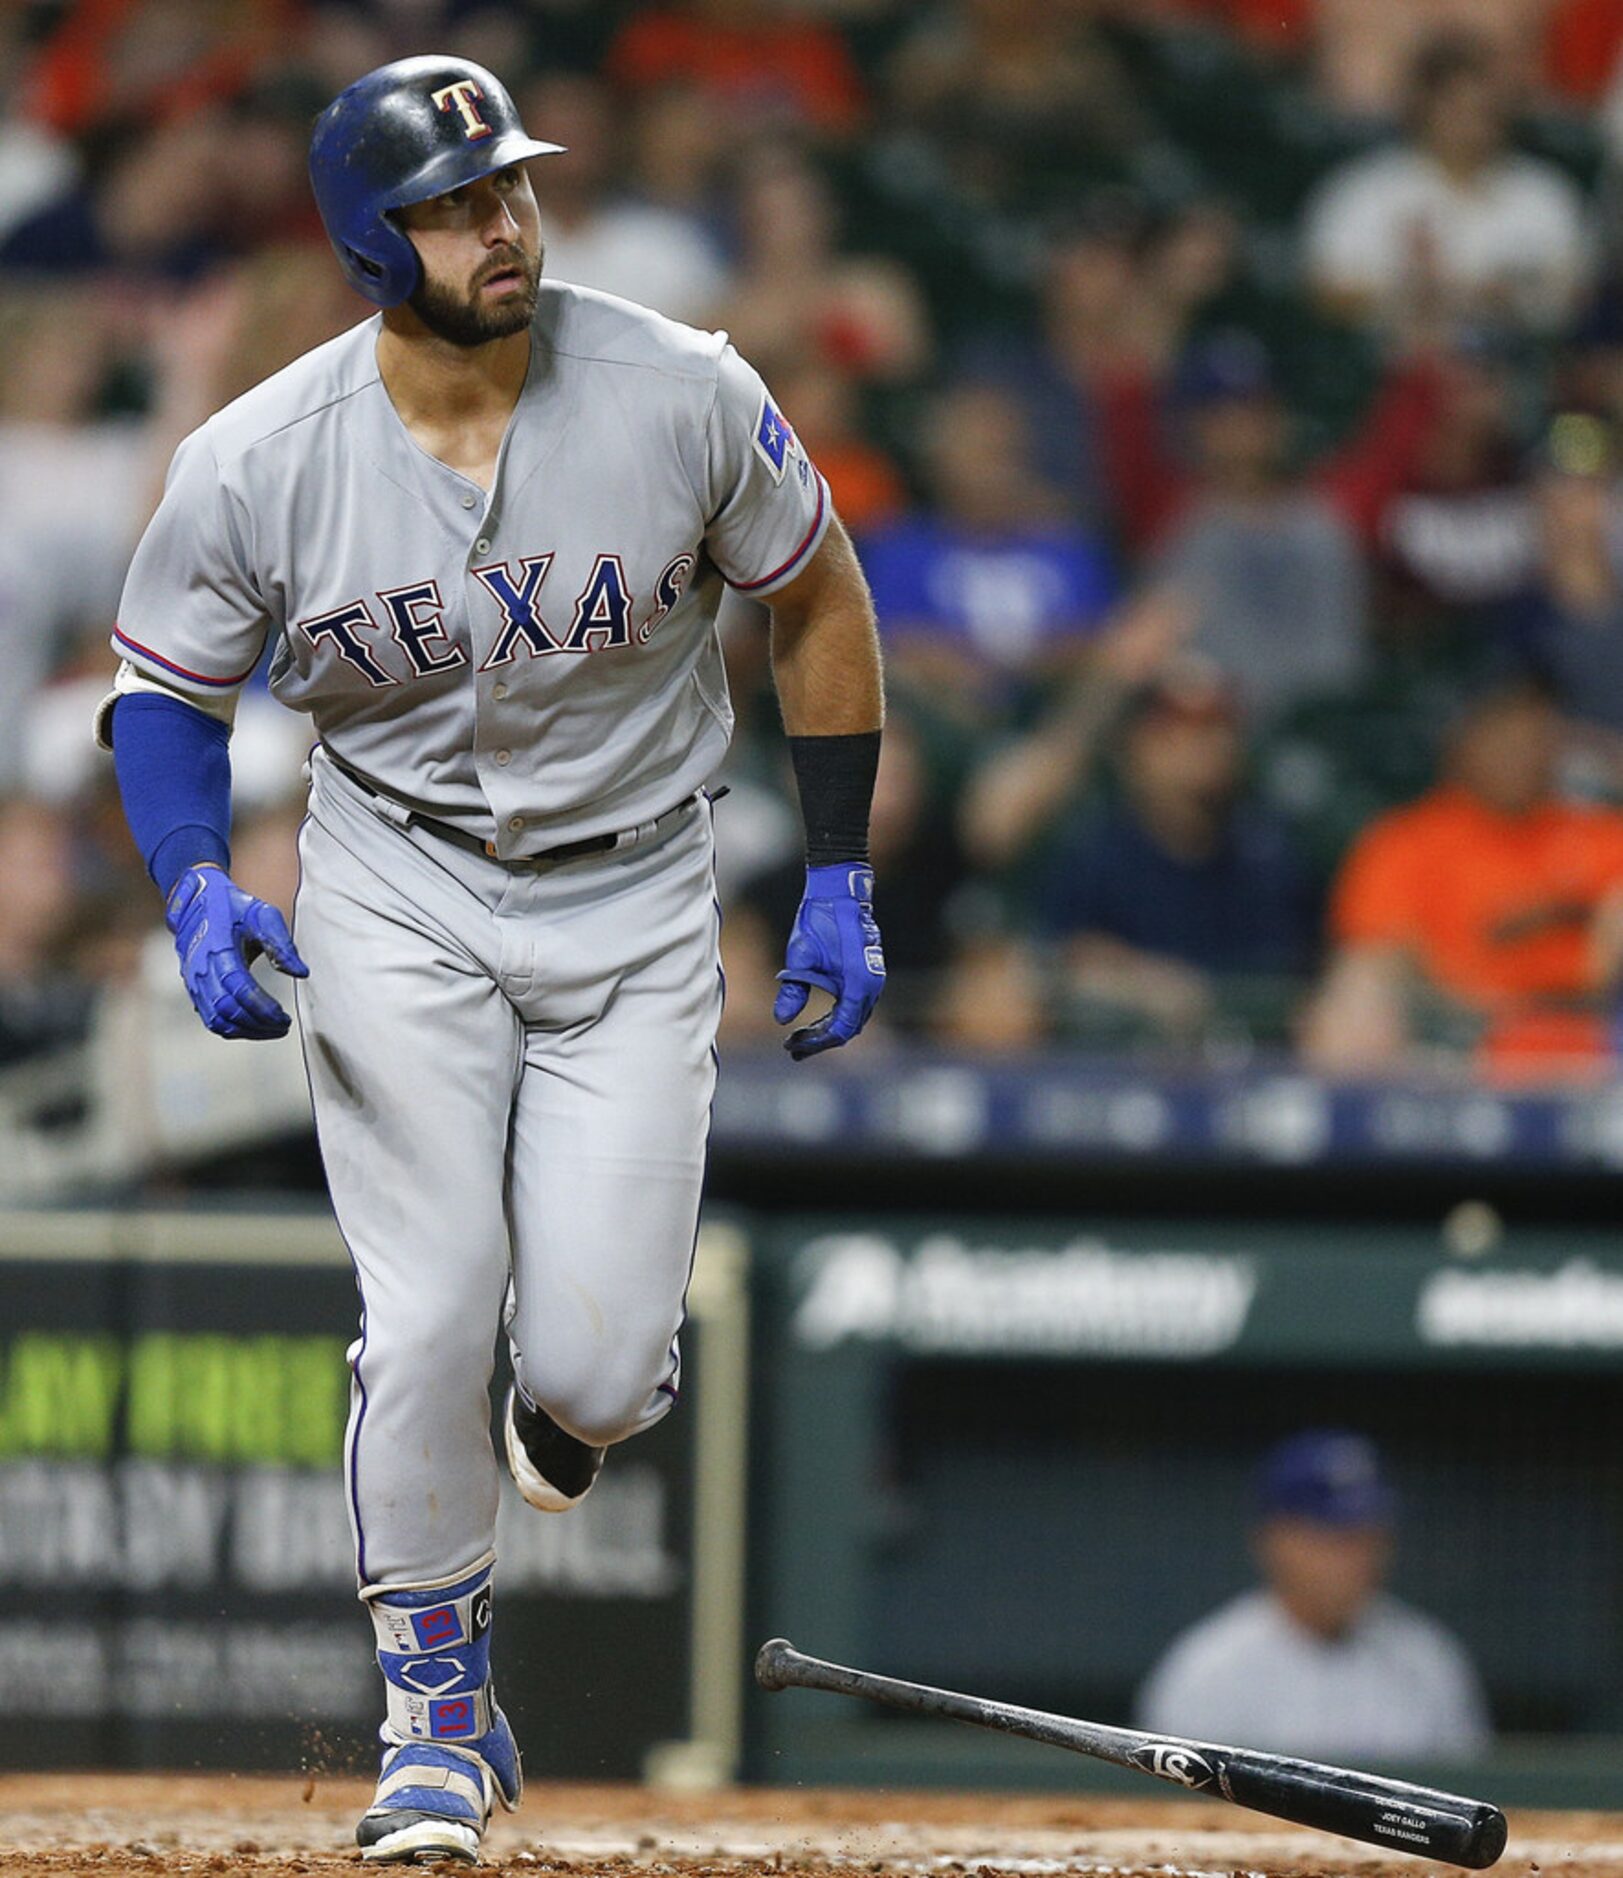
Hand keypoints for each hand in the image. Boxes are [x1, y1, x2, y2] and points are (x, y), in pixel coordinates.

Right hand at [165, 863, 308, 1039]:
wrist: (196, 901)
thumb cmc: (234, 907)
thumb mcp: (262, 915)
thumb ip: (281, 944)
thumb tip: (301, 973)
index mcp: (218, 949)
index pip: (239, 989)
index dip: (263, 1008)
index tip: (285, 1018)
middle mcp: (201, 969)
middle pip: (227, 1010)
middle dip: (258, 1024)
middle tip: (283, 1026)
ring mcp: (193, 981)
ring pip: (216, 1020)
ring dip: (246, 1031)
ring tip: (273, 1029)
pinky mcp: (193, 989)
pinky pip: (210, 1018)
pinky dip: (232, 1029)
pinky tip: (254, 1027)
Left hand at [774, 863, 885, 1059]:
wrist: (839, 890)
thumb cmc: (820, 919)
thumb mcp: (800, 957)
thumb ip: (793, 991)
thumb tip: (781, 1020)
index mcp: (858, 984)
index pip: (841, 1029)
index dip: (816, 1042)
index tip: (791, 1046)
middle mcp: (872, 985)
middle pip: (850, 1028)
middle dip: (821, 1040)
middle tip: (793, 1049)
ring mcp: (873, 979)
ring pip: (854, 1017)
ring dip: (829, 1029)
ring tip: (801, 1037)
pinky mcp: (868, 972)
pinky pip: (855, 1003)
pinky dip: (837, 1015)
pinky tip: (816, 1019)